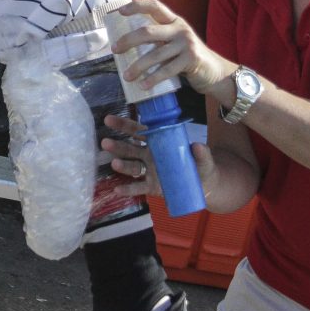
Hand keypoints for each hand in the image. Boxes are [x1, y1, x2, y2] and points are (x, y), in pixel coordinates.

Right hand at [100, 113, 216, 199]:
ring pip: (132, 166)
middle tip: (105, 142)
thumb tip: (197, 145)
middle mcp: (150, 155)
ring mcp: (149, 171)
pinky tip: (117, 189)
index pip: (138, 131)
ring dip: (121, 165)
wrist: (204, 186)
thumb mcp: (204, 159)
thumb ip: (202, 153)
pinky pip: (138, 187)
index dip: (124, 125)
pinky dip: (128, 188)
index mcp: (159, 142)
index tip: (109, 120)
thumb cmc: (201, 166)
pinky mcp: (152, 186)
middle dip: (117, 146)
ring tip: (113, 163)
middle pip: (130, 148)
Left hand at [110, 0, 233, 94]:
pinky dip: (153, 79)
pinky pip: (167, 70)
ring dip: (138, 66)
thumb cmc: (188, 57)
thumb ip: (159, 38)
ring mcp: (186, 44)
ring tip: (126, 76)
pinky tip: (143, 85)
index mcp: (174, 21)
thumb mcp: (175, 41)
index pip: (155, 6)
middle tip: (115, 50)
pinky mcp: (191, 59)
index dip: (137, 6)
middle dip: (128, 41)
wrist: (215, 71)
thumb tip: (127, 44)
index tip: (120, 12)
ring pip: (155, 55)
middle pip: (148, 31)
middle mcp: (180, 29)